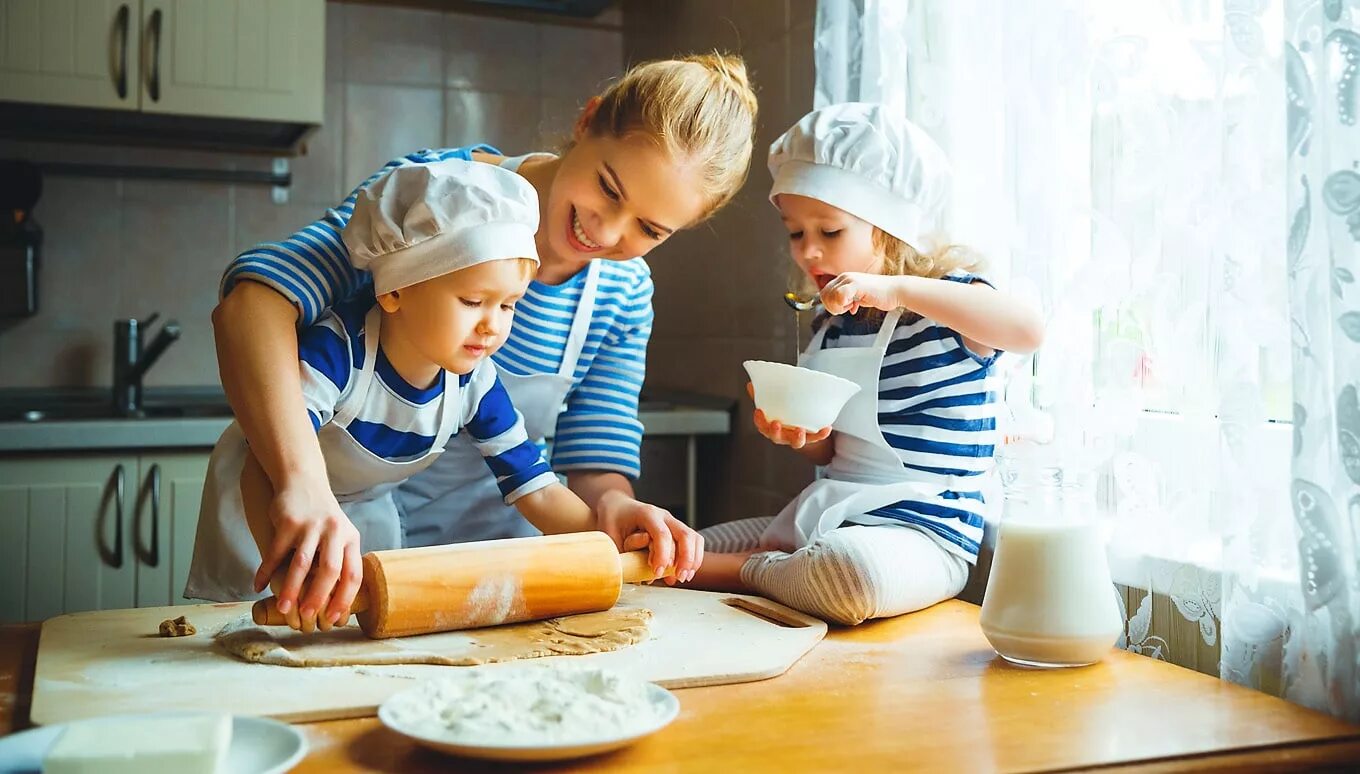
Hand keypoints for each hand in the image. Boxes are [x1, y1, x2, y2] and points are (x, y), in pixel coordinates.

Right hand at [253, 478, 362, 632]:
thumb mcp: (340, 535)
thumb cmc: (322, 518)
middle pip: (330, 570)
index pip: (353, 573)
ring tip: (284, 608)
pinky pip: (276, 553)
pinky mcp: (288, 522)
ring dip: (291, 589)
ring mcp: (311, 526)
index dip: (345, 598)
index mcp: (351, 538)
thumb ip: (339, 561)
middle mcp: (335, 531)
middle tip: (308, 617)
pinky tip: (258, 586)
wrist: (303, 481)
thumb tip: (334, 603)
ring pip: (302, 564)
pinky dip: (266, 571)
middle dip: (319, 597)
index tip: (334, 618)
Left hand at [596, 490, 704, 583]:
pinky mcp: (676, 529)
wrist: (618, 506)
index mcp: (646, 514)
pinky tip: (687, 571)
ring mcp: (672, 521)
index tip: (657, 573)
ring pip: (693, 537)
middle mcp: (663, 516)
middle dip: (685, 558)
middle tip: (678, 577)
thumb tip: (634, 576)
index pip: (662, 534)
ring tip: (684, 577)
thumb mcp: (609, 536)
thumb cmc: (613, 521)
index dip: (662, 555)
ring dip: (693, 559)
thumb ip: (620, 553)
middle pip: (684, 534)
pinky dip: (694, 557)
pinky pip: (694, 541)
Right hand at [747, 383, 830, 448]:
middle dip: (775, 432)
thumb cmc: (784, 413)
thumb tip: (752, 383)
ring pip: (795, 443)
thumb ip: (763, 395)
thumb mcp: (773, 404)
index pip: (761, 426)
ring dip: (797, 438)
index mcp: (771, 426)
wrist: (803, 426)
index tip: (758, 411)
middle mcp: (783, 435)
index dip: (759, 420)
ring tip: (800, 430)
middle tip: (776, 424)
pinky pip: (816, 438)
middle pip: (776, 438)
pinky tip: (826, 427)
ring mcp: (796, 438)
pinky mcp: (810, 439)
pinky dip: (821, 434)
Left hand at [820, 272, 897, 314]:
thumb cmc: (880, 294)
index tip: (841, 308)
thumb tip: (837, 306)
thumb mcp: (858, 297)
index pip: (824, 292)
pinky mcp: (856, 284)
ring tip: (849, 307)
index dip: (829, 304)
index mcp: (844, 279)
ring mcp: (850, 280)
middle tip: (845, 309)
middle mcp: (845, 277)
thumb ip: (847, 299)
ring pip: (830, 295)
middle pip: (824, 294)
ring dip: (838, 306)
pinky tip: (853, 306)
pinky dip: (843, 304)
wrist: (895, 291)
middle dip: (832, 306)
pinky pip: (839, 295)